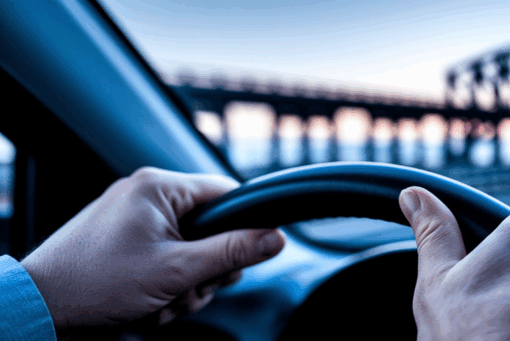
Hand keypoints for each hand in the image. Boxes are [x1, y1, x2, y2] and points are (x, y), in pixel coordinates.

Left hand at [20, 167, 285, 338]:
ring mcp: (132, 219)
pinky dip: (164, 287)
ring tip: (160, 304)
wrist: (40, 307)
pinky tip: (147, 305)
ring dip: (184, 286)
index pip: (227, 194)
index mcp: (159, 187)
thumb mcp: (178, 271)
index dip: (243, 228)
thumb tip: (276, 238)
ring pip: (189, 252)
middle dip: (205, 270)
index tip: (241, 259)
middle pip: (211, 229)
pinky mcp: (123, 243)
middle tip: (189, 290)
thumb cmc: (96, 283)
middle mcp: (146, 196)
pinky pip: (165, 261)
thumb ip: (232, 252)